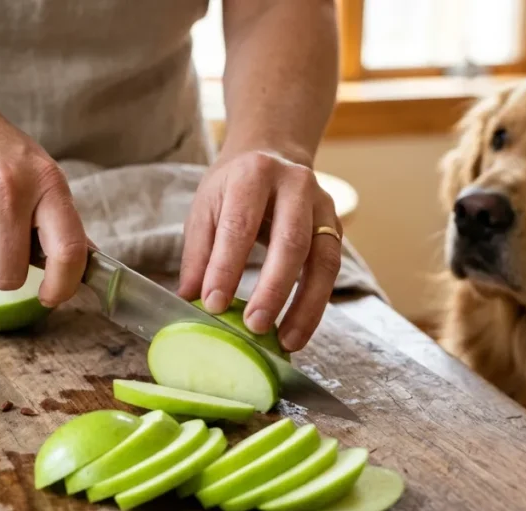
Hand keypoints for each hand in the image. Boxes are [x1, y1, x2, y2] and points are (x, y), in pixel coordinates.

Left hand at [179, 150, 341, 351]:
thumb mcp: (206, 207)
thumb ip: (198, 254)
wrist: (273, 153)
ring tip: (287, 341)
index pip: (240, 226)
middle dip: (273, 289)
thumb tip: (189, 300)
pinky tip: (299, 328)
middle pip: (291, 242)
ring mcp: (323, 205)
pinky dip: (316, 304)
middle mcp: (295, 185)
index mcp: (254, 174)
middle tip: (255, 326)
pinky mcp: (336, 227)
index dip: (226, 268)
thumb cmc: (234, 186)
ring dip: (306, 306)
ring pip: (322, 260)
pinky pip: (331, 269)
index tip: (212, 305)